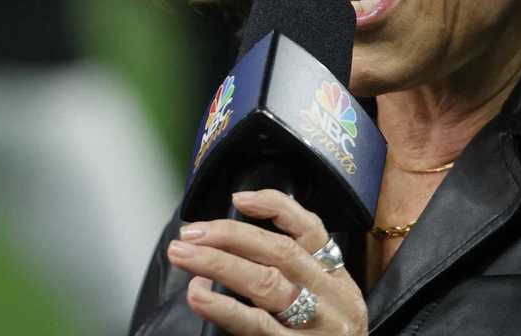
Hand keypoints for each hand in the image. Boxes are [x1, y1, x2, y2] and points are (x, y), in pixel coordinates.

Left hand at [166, 189, 367, 334]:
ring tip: (183, 254)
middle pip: (280, 253)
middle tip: (191, 231)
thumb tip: (236, 246)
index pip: (312, 230)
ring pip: (266, 283)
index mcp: (337, 280)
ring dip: (218, 263)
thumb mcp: (327, 305)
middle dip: (231, 235)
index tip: (239, 198)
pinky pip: (256, 326)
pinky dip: (224, 307)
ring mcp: (316, 326)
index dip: (275, 208)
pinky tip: (198, 296)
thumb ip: (297, 278)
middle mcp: (331, 297)